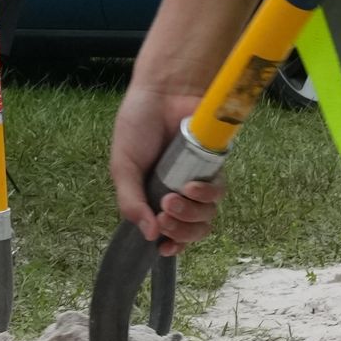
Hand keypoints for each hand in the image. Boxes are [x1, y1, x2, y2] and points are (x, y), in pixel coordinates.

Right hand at [111, 78, 223, 252]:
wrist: (161, 92)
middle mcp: (178, 194)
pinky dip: (205, 194)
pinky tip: (191, 186)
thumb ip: (131, 202)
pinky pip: (218, 192)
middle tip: (165, 216)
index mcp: (153, 197)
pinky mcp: (214, 166)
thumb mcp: (123, 167)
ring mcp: (198, 181)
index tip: (164, 248)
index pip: (169, 233)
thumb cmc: (137, 126)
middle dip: (180, 231)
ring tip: (172, 200)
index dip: (171, 245)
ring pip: (207, 216)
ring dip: (191, 215)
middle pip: (192, 230)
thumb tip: (148, 235)